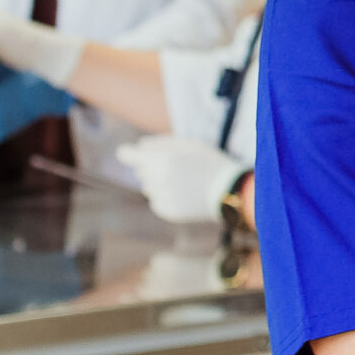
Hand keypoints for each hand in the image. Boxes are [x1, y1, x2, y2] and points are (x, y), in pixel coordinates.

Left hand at [116, 135, 247, 223]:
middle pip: (141, 171)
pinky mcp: (166, 211)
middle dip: (152, 167)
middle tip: (176, 167)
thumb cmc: (209, 162)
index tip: (127, 152)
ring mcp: (160, 197)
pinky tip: (184, 194)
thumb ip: (160, 143)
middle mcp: (156, 179)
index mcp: (160, 160)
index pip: (128, 156)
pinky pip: (156, 201)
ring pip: (148, 187)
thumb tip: (139, 146)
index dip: (127, 153)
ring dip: (158, 182)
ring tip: (183, 181)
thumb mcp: (188, 145)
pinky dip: (166, 196)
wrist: (228, 190)